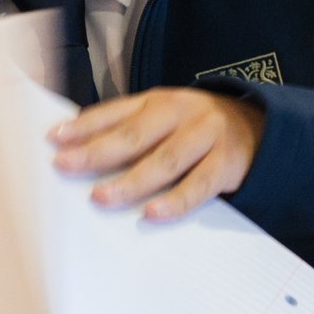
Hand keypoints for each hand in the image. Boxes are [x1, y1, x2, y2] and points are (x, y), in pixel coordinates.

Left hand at [51, 88, 265, 218]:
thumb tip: (77, 150)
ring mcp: (207, 136)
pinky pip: (200, 185)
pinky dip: (176, 200)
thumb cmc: (195, 129)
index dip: (85, 125)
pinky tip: (153, 212)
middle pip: (137, 134)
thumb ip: (129, 130)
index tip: (54, 139)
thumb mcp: (164, 119)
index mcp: (160, 101)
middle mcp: (183, 113)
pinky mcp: (227, 163)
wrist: (259, 129)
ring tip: (102, 197)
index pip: (117, 112)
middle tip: (67, 166)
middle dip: (98, 151)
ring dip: (132, 181)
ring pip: (166, 160)